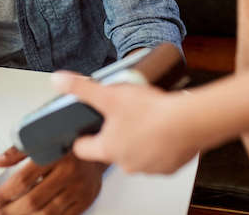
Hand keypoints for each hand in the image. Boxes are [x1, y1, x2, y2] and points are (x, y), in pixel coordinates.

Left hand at [0, 147, 103, 214]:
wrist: (98, 145)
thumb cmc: (67, 141)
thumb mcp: (42, 138)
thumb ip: (18, 151)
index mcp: (55, 154)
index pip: (23, 180)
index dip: (4, 194)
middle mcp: (68, 173)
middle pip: (33, 200)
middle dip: (9, 210)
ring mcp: (78, 189)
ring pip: (46, 213)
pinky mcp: (85, 200)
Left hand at [51, 72, 202, 173]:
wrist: (189, 122)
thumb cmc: (152, 112)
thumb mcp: (110, 95)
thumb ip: (82, 88)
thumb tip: (59, 81)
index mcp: (108, 148)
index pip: (83, 149)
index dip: (82, 137)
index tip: (85, 130)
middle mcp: (125, 163)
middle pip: (112, 149)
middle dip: (116, 133)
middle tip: (124, 115)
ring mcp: (147, 167)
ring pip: (136, 153)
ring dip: (138, 140)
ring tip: (145, 119)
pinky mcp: (168, 167)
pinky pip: (159, 156)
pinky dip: (159, 145)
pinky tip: (163, 129)